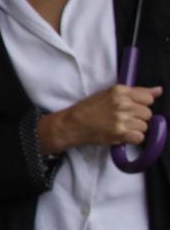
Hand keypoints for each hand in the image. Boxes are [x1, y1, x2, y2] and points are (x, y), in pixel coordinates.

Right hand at [43, 84, 164, 152]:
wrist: (71, 124)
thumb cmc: (87, 109)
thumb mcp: (109, 94)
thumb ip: (136, 92)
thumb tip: (158, 91)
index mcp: (119, 91)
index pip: (148, 98)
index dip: (140, 105)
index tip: (130, 108)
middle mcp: (122, 103)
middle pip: (148, 113)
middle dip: (137, 118)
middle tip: (122, 119)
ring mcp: (122, 119)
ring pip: (144, 126)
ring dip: (134, 129)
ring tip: (119, 127)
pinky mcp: (120, 133)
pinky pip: (140, 137)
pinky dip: (132, 139)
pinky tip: (121, 135)